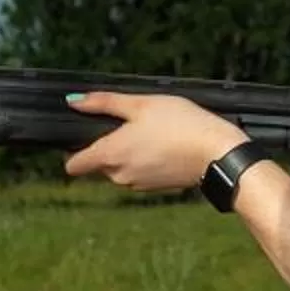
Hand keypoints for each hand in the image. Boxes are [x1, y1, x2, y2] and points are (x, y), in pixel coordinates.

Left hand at [60, 91, 252, 192]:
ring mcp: (137, 185)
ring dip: (126, 156)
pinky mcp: (154, 189)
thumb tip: (73, 101)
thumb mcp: (141, 104)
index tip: (85, 136)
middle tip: (128, 126)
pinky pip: (137, 175)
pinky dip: (143, 164)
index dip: (73, 151)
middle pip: (97, 166)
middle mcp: (119, 176)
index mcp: (110, 155)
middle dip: (105, 149)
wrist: (217, 153)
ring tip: (150, 134)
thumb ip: (104, 103)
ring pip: (118, 171)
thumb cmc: (180, 124)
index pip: (72, 166)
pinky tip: (162, 147)